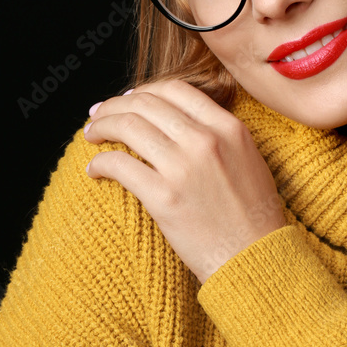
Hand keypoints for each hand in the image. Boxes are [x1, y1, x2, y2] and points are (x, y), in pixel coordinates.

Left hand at [84, 80, 285, 284]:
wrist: (255, 258)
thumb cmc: (253, 215)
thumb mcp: (248, 158)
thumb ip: (218, 134)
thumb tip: (177, 121)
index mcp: (229, 127)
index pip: (175, 89)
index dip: (144, 90)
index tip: (128, 100)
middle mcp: (206, 140)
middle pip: (145, 103)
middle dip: (114, 106)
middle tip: (98, 115)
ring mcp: (184, 168)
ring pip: (127, 127)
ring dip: (101, 127)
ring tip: (91, 135)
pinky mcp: (164, 198)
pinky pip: (119, 165)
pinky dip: (100, 163)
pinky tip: (94, 170)